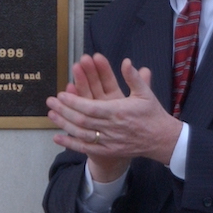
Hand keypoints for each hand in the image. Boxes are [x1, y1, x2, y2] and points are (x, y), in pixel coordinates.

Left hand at [47, 55, 183, 176]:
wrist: (162, 140)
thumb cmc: (152, 114)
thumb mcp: (145, 93)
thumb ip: (134, 78)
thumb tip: (127, 62)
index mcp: (119, 111)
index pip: (91, 107)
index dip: (74, 102)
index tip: (61, 94)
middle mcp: (112, 127)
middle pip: (82, 120)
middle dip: (64, 111)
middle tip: (50, 102)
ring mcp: (109, 141)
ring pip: (81, 134)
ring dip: (64, 125)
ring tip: (50, 115)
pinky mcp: (108, 151)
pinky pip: (86, 148)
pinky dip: (71, 144)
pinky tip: (57, 138)